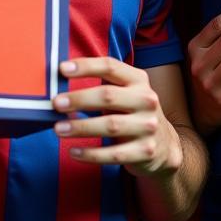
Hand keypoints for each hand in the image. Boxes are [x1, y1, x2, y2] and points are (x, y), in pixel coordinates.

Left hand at [53, 57, 181, 178]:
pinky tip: (73, 152)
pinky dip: (90, 154)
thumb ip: (103, 88)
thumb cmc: (134, 115)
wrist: (164, 145)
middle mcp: (146, 100)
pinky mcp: (145, 151)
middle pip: (109, 96)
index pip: (111, 66)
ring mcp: (148, 126)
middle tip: (56, 104)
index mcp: (139, 80)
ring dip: (81, 127)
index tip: (62, 69)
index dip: (86, 66)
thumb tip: (62, 88)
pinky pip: (113, 154)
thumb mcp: (127, 94)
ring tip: (58, 128)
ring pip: (110, 126)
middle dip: (79, 99)